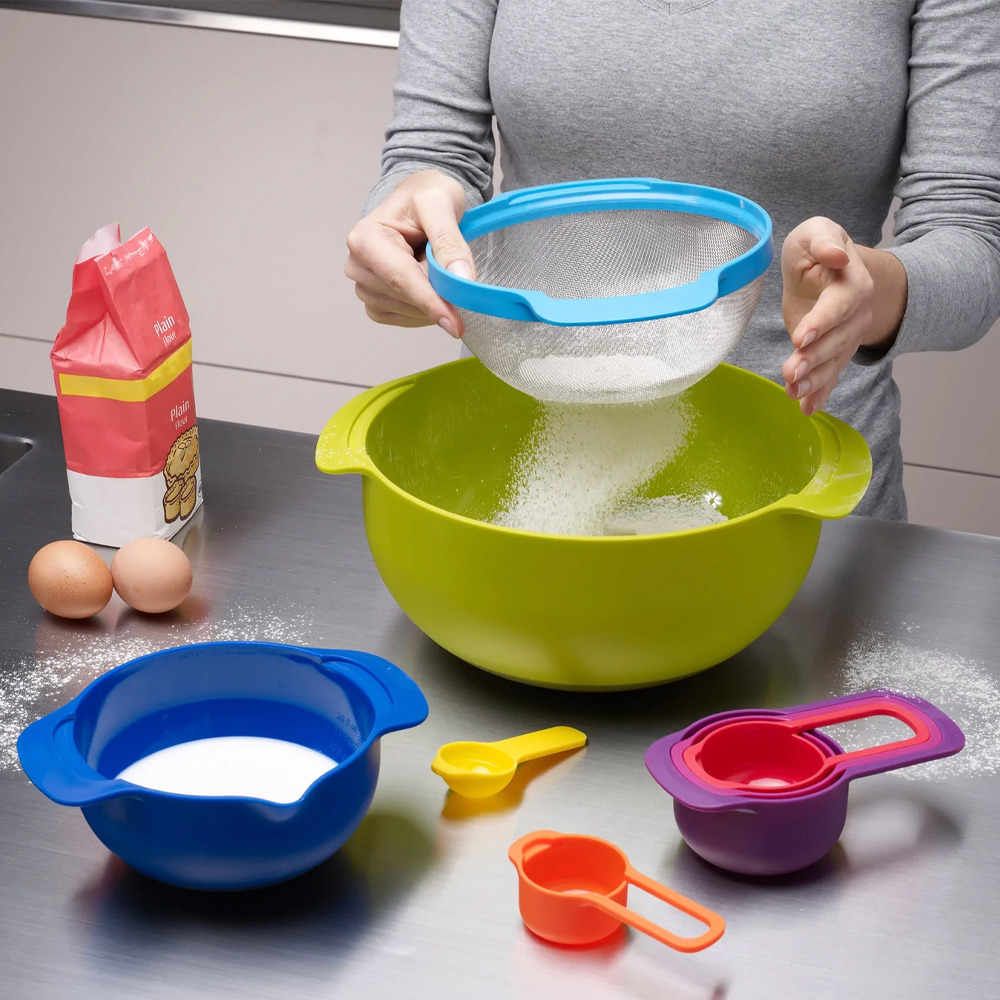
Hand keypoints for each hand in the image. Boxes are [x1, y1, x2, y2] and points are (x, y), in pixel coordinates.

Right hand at [345, 170, 475, 337]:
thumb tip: (461, 279)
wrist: (419, 202)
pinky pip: (405, 319)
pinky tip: (431, 287)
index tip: (455, 325)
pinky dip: (424, 310)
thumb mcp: (441, 203)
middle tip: (451, 264)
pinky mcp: (375, 302)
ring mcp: (364, 287)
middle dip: (437, 291)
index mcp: (365, 239)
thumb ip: (449, 241)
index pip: (401, 279)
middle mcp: (358, 266)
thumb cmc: (425, 196)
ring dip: (432, 298)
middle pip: (406, 297)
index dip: (430, 302)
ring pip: (408, 312)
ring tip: (434, 265)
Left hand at [780, 217, 877, 415]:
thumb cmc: (818, 247)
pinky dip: (819, 393)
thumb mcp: (817, 231)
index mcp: (852, 284)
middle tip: (790, 373)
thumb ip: (824, 240)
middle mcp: (855, 314)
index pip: (839, 305)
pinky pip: (830, 375)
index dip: (822, 322)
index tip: (800, 337)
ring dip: (814, 380)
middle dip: (813, 359)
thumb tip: (835, 255)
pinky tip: (806, 408)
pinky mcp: (834, 351)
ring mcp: (847, 336)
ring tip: (794, 393)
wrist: (830, 266)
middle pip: (836, 340)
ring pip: (833, 362)